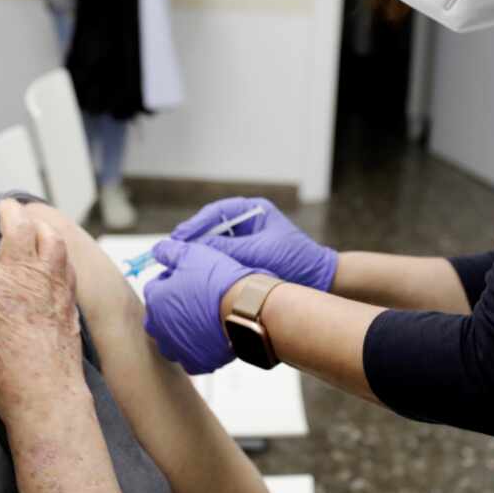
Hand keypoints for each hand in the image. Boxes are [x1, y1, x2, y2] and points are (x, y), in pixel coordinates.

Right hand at [0, 200, 83, 417]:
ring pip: (49, 236)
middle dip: (9, 211)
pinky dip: (58, 250)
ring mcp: (49, 281)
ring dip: (40, 225)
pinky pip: (66, 260)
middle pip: (17, 225)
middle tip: (4, 207)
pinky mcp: (67, 295)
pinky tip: (54, 254)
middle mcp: (20, 273)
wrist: (42, 392)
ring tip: (32, 222)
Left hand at [143, 239, 266, 374]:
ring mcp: (177, 348)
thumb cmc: (220, 282)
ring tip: (206, 318)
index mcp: (155, 300)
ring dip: (184, 329)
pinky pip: (192, 356)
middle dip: (174, 307)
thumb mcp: (192, 253)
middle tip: (199, 298)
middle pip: (161, 315)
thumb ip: (170, 251)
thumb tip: (159, 250)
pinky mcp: (196, 363)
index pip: (157, 286)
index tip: (192, 277)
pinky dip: (199, 347)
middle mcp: (159, 328)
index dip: (175, 279)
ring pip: (174, 338)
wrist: (246, 310)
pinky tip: (213, 335)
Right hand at [171, 197, 337, 292]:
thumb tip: (195, 249)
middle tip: (173, 250)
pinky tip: (197, 274)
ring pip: (215, 245)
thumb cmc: (296, 260)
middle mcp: (248, 223)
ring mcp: (246, 242)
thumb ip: (228, 248)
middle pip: (212, 227)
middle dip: (193, 240)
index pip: (217, 212)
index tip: (180, 237)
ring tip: (181, 263)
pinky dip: (210, 266)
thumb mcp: (259, 251)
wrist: (320, 281)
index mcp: (254, 211)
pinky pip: (222, 260)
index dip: (196, 224)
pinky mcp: (246, 260)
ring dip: (199, 254)